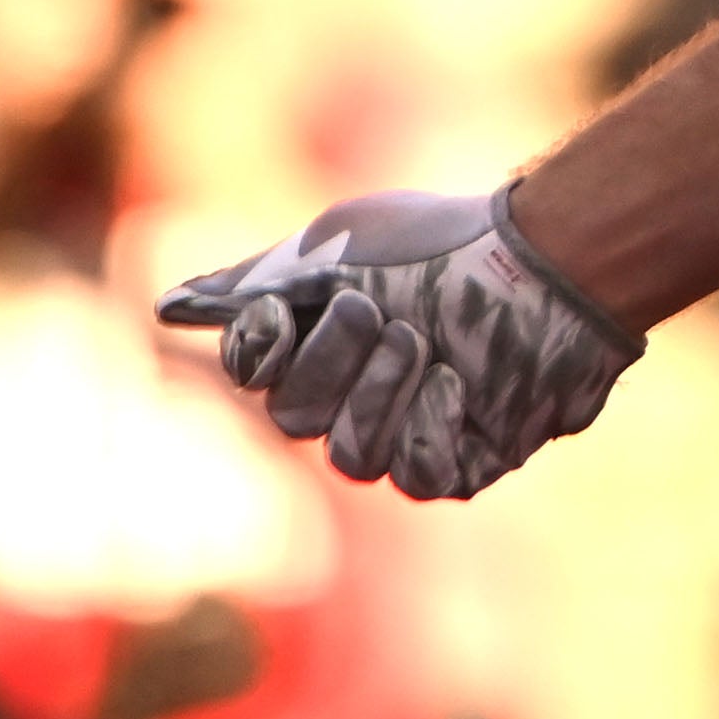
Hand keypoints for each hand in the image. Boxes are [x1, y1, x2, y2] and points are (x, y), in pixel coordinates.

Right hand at [156, 187, 639, 500]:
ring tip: (425, 343)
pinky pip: (421, 477)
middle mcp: (356, 393)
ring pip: (352, 460)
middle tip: (378, 310)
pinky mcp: (466, 460)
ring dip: (382, 394)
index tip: (282, 312)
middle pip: (294, 419)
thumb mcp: (343, 242)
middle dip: (331, 362)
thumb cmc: (447, 242)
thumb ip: (253, 282)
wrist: (550, 258)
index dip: (260, 350)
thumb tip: (167, 308)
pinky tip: (458, 384)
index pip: (255, 374)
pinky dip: (433, 427)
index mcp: (320, 341)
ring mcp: (410, 431)